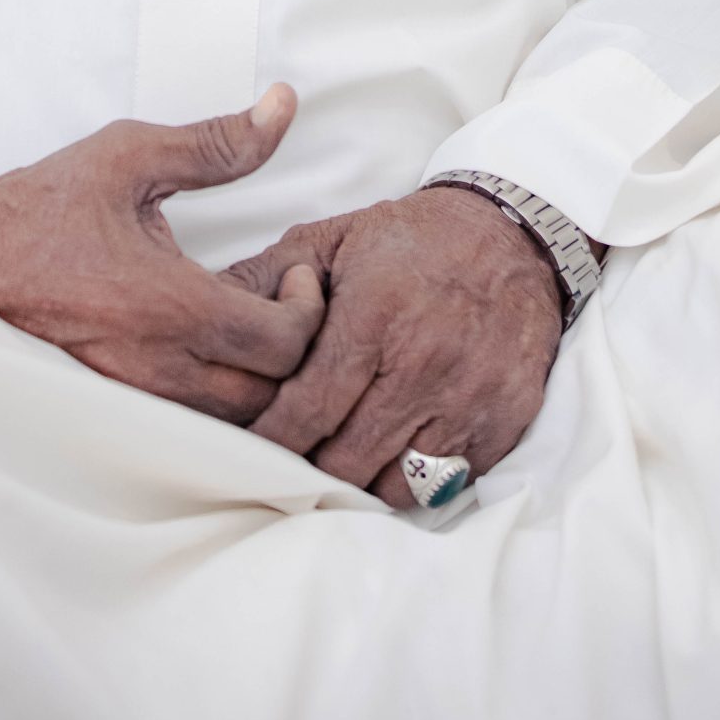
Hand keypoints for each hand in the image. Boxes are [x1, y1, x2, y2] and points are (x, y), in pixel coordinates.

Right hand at [0, 83, 323, 424]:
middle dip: (297, 352)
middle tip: (283, 301)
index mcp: (168, 305)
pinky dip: (218, 403)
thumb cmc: (45, 205)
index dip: (309, 310)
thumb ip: (217, 141)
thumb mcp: (132, 154)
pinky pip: (190, 430)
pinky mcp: (114, 413)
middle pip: (271, 400)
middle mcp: (154, 368)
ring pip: (233, 427)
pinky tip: (209, 355)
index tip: (294, 274)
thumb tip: (283, 104)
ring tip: (250, 328)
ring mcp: (133, 401)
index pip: (282, 344)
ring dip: (260, 384)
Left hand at [224, 187, 563, 508]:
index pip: (308, 411)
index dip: (271, 441)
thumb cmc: (410, 240)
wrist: (511, 235)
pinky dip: (410, 481)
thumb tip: (208, 308)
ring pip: (393, 485)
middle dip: (307, 468)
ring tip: (335, 463)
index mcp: (374, 316)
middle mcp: (425, 364)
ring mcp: (469, 397)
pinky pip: (444, 483)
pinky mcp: (504, 420)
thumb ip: (268, 275)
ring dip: (357, 481)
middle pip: (346, 459)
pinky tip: (388, 457)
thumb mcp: (333, 238)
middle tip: (285, 463)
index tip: (247, 450)